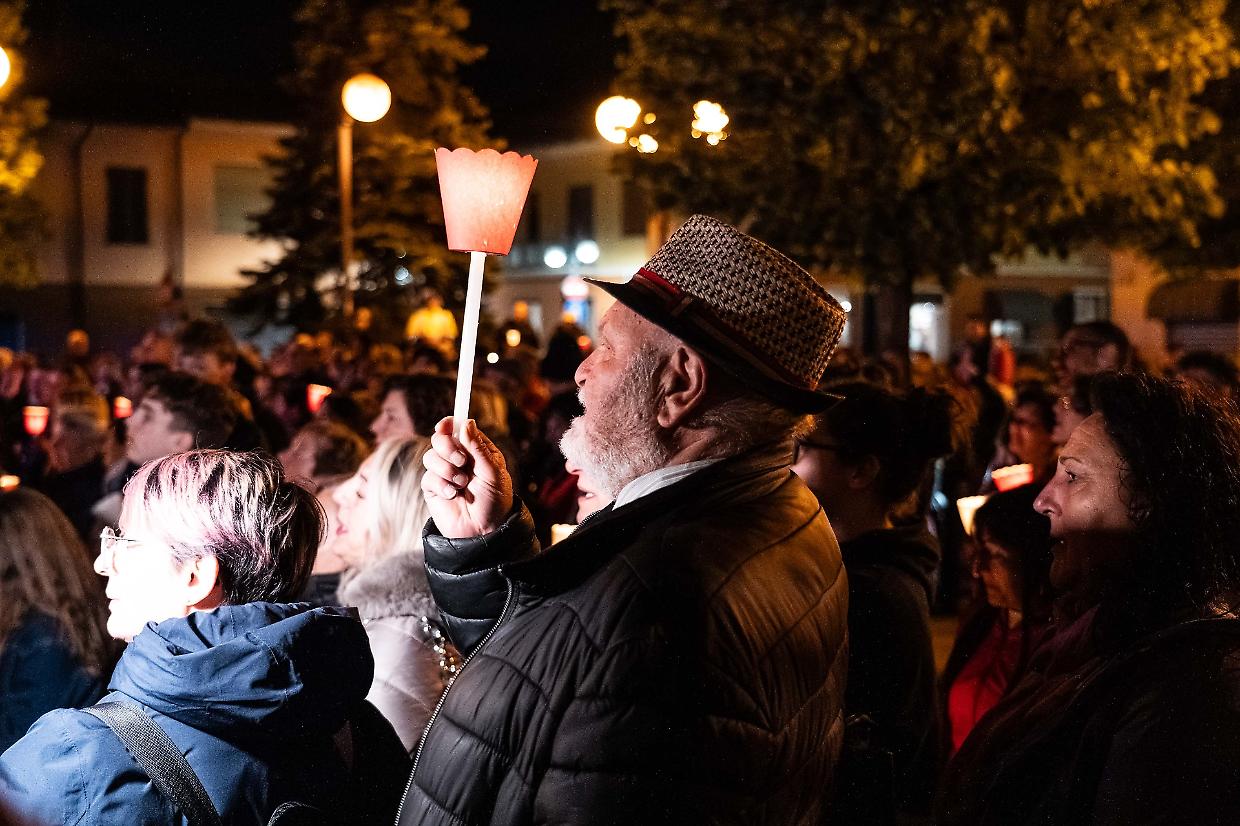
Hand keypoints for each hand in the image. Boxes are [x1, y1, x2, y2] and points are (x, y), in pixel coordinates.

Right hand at [421, 417, 513, 538]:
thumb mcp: (492, 472)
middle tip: (460, 460)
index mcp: (476, 451)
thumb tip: (466, 422)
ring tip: (461, 484)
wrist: (483, 531)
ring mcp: (445, 473)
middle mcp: (459, 459)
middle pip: (440, 439)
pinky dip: (441, 485)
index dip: (450, 423)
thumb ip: (478, 447)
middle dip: (447, 447)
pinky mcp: (434, 489)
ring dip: (446, 469)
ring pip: (431, 457)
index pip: (459, 428)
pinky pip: (428, 477)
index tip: (446, 425)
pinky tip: (453, 496)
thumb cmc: (494, 502)